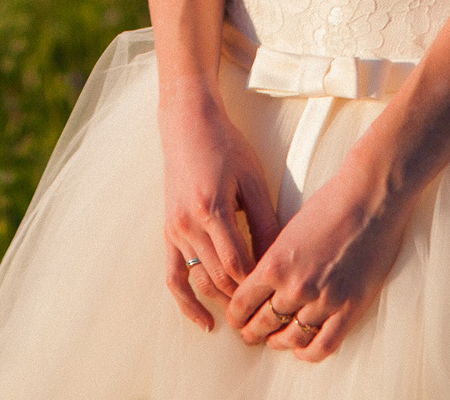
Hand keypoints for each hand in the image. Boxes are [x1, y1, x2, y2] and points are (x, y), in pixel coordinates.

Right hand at [158, 86, 279, 329]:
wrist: (187, 125)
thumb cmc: (225, 146)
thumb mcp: (254, 180)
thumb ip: (266, 222)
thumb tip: (280, 262)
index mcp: (212, 209)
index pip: (238, 264)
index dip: (259, 284)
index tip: (280, 295)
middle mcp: (189, 224)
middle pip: (219, 278)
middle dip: (244, 300)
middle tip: (272, 314)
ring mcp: (175, 230)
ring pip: (200, 280)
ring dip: (223, 301)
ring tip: (248, 319)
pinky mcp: (168, 232)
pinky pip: (173, 276)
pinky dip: (187, 303)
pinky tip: (205, 323)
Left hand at [224, 139, 412, 360]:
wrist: (370, 200)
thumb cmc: (330, 205)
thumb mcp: (288, 231)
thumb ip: (275, 260)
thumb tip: (262, 283)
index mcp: (274, 264)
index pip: (242, 303)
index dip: (236, 316)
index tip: (236, 319)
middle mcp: (295, 287)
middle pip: (263, 323)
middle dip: (252, 332)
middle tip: (250, 334)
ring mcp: (323, 300)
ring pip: (291, 337)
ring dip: (279, 343)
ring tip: (275, 342)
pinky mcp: (350, 308)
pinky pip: (324, 344)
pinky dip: (308, 353)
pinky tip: (302, 350)